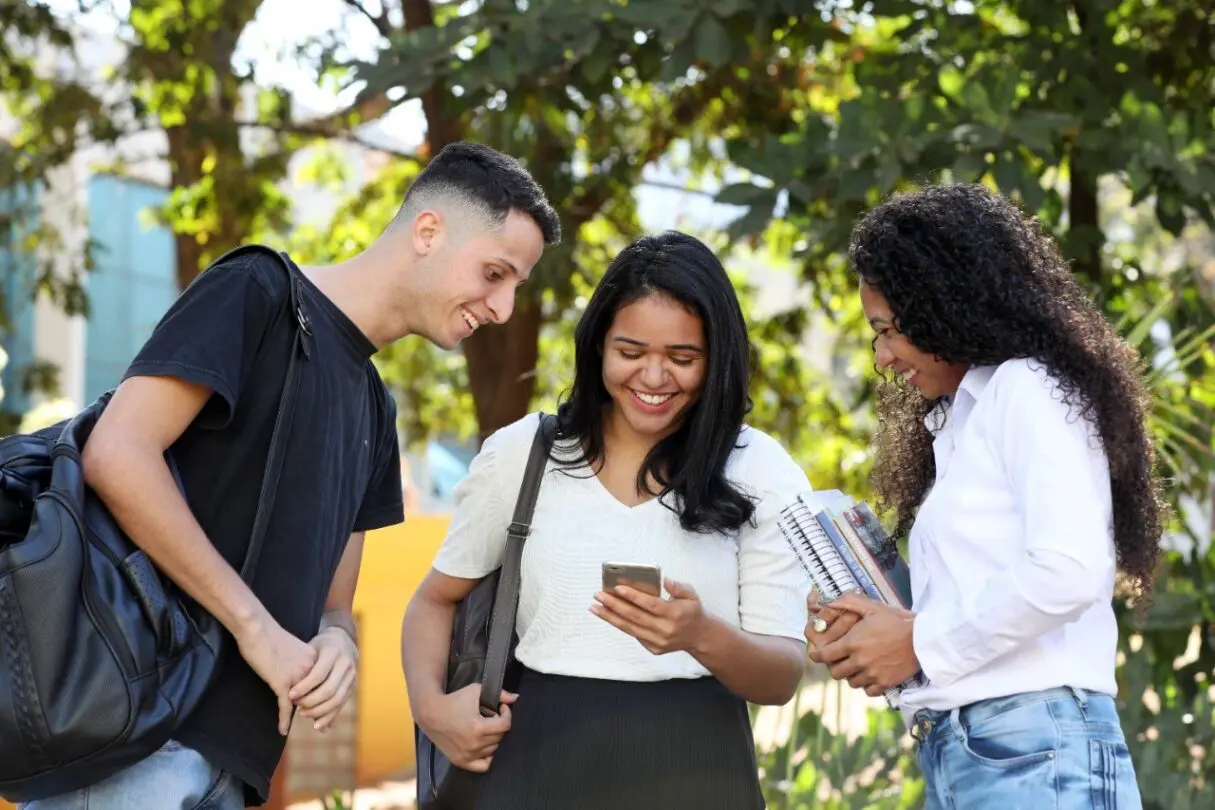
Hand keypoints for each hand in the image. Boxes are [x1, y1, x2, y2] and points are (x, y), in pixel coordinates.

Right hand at [235, 616, 319, 735]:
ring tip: (303, 723)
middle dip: (318, 711)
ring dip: (303, 715)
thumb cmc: (269, 637)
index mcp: (314, 659)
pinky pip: (285, 707)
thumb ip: (299, 663)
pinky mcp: (281, 682)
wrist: (256, 628)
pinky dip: (284, 720)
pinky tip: (283, 730)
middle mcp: (309, 668)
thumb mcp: (291, 650)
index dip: (325, 700)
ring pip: (303, 703)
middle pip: (317, 695)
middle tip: (320, 724)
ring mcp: (296, 676)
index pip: (324, 684)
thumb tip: (298, 679)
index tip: (328, 712)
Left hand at [288, 627, 358, 731]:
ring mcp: (352, 676)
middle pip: (329, 690)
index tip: (289, 695)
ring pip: (337, 700)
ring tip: (302, 714)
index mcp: (334, 652)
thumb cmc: (319, 648)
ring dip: (319, 712)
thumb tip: (289, 690)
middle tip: (296, 707)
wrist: (342, 642)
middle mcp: (346, 664)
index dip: (304, 687)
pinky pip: (341, 705)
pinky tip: (317, 725)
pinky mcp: (353, 686)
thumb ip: (303, 667)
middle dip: (310, 702)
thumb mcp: (310, 650)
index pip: (319, 674)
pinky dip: (329, 716)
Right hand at [417, 684, 516, 772]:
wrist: (431, 713)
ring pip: (494, 750)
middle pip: (500, 737)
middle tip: (492, 717)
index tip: (501, 708)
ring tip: (485, 728)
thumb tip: (516, 698)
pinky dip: (488, 756)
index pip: (505, 725)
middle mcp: (474, 744)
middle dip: (499, 725)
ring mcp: (467, 755)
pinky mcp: (461, 761)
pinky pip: (483, 766)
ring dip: (493, 739)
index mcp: (478, 728)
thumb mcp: (476, 691)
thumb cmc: (454, 700)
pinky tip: (484, 745)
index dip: (507, 714)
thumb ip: (500, 694)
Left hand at [590, 578, 707, 654]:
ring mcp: (658, 641)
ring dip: (610, 617)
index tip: (617, 587)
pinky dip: (620, 625)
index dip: (633, 596)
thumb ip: (678, 586)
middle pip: (635, 616)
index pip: (650, 604)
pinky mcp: (653, 648)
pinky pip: (633, 634)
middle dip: (614, 605)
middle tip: (598, 595)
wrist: (699, 637)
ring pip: (630, 628)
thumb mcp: (691, 594)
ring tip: (595, 607)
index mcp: (674, 614)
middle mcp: (665, 629)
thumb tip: (664, 581)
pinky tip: (608, 616)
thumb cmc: (692, 611)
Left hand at [807, 592, 919, 696]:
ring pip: (851, 682)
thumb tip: (828, 603)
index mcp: (853, 643)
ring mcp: (873, 674)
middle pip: (836, 672)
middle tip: (839, 660)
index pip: (826, 655)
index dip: (817, 656)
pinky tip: (869, 675)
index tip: (815, 656)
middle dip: (834, 666)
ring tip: (856, 666)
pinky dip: (866, 685)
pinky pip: (868, 691)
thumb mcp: (871, 608)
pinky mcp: (885, 683)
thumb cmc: (896, 620)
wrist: (923, 638)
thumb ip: (848, 604)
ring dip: (851, 675)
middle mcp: (860, 661)